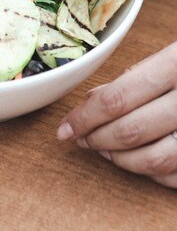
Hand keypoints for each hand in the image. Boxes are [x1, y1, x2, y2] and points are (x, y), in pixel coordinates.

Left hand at [57, 42, 176, 187]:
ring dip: (121, 160)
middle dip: (97, 139)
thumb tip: (91, 103)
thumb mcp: (171, 56)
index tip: (64, 129)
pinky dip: (152, 174)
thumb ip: (134, 78)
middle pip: (131, 131)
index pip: (116, 99)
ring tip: (105, 150)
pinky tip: (138, 160)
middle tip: (80, 138)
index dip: (83, 118)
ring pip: (154, 161)